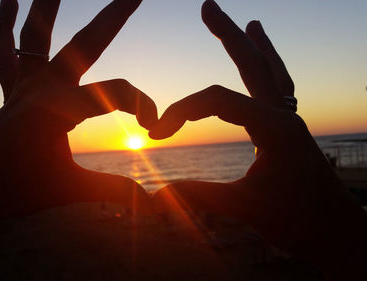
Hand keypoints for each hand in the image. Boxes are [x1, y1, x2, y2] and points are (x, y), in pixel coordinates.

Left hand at [0, 0, 156, 278]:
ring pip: (35, 33)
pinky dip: (5, 24)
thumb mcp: (68, 191)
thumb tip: (149, 200)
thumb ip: (112, 189)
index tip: (155, 128)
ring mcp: (21, 85)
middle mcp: (40, 88)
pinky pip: (5, 51)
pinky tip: (8, 0)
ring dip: (48, 3)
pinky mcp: (9, 91)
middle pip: (84, 43)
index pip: (117, 93)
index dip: (143, 106)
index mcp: (58, 109)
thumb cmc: (11, 194)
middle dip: (113, 16)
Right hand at [150, 1, 366, 278]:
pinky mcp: (291, 128)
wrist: (335, 231)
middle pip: (253, 64)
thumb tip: (158, 192)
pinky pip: (280, 87)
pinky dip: (271, 67)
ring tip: (250, 22)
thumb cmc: (297, 222)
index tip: (156, 133)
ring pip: (271, 72)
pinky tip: (267, 59)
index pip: (218, 101)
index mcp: (275, 128)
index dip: (181, 111)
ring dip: (256, 46)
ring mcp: (291, 119)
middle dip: (227, 35)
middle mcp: (286, 115)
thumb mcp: (247, 209)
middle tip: (208, 6)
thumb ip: (202, 197)